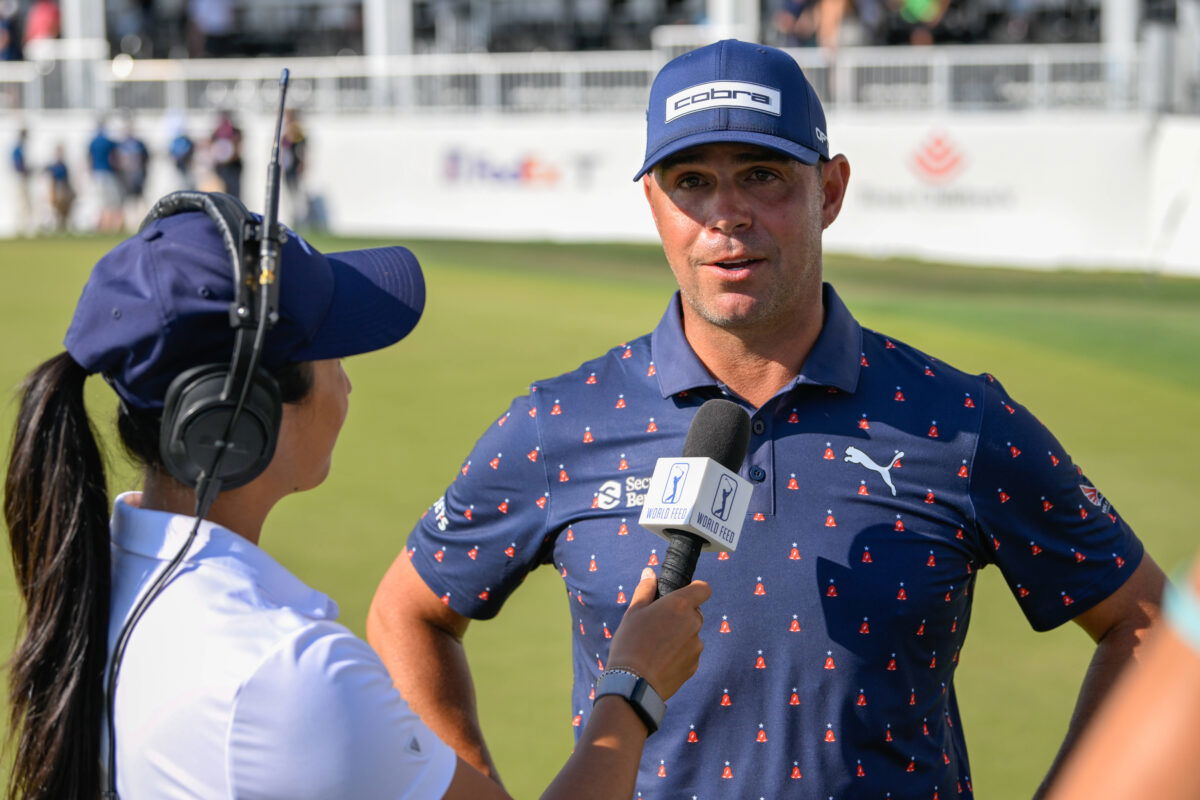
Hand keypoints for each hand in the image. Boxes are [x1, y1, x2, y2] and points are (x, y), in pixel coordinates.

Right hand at [605, 568, 709, 700]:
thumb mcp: (633, 612)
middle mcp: (693, 623)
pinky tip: (660, 661)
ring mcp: (696, 645)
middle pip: (695, 613)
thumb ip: (646, 590)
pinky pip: (689, 653)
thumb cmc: (630, 643)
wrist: (634, 683)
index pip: (703, 589)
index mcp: (680, 605)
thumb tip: (649, 573)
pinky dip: (679, 654)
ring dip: (680, 636)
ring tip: (656, 647)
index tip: (682, 596)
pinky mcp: (695, 665)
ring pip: (691, 634)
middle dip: (681, 616)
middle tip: (658, 625)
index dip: (695, 589)